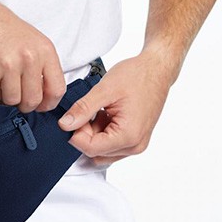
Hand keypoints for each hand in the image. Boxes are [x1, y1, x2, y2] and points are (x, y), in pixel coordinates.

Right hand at [0, 0, 66, 112]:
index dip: (49, 103)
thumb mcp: (33, 41)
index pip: (57, 89)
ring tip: (1, 78)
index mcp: (44, 50)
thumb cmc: (2, 28)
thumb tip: (46, 96)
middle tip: (18, 96)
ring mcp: (8, 66)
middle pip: (33, 100)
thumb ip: (42, 66)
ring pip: (12, 101)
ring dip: (6, 95)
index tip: (42, 105)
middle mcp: (28, 58)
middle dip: (25, 104)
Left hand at [57, 48, 180, 164]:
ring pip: (102, 149)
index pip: (90, 148)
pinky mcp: (135, 139)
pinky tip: (107, 114)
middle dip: (85, 132)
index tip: (75, 116)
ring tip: (100, 110)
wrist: (157, 70)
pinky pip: (111, 144)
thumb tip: (65, 125)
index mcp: (129, 136)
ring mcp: (136, 144)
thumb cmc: (138, 76)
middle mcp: (135, 146)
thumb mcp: (104, 90)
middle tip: (89, 110)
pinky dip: (103, 131)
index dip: (76, 134)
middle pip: (95, 151)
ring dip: (94, 133)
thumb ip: (83, 109)